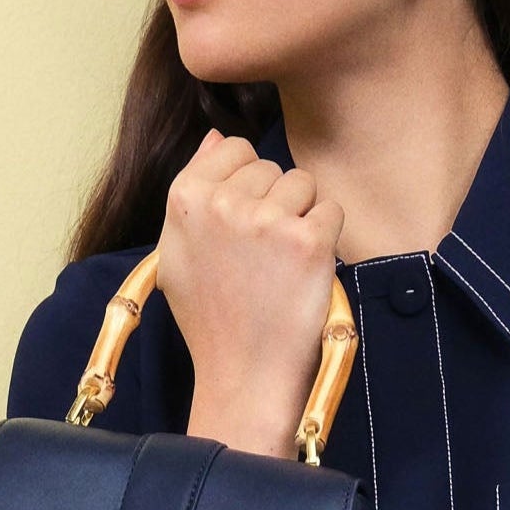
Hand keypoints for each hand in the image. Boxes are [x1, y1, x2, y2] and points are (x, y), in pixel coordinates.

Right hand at [160, 127, 345, 459]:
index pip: (233, 147)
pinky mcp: (308, 241)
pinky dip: (326, 236)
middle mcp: (223, 203)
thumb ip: (193, 189)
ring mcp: (267, 221)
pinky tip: (305, 268)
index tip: (243, 222)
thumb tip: (215, 137)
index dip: (246, 182)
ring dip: (302, 215)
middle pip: (271, 167)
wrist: (244, 372)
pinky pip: (332, 209)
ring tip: (282, 261)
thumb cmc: (211, 316)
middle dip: (274, 201)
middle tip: (262, 254)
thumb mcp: (177, 251)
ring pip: (304, 183)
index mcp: (185, 199)